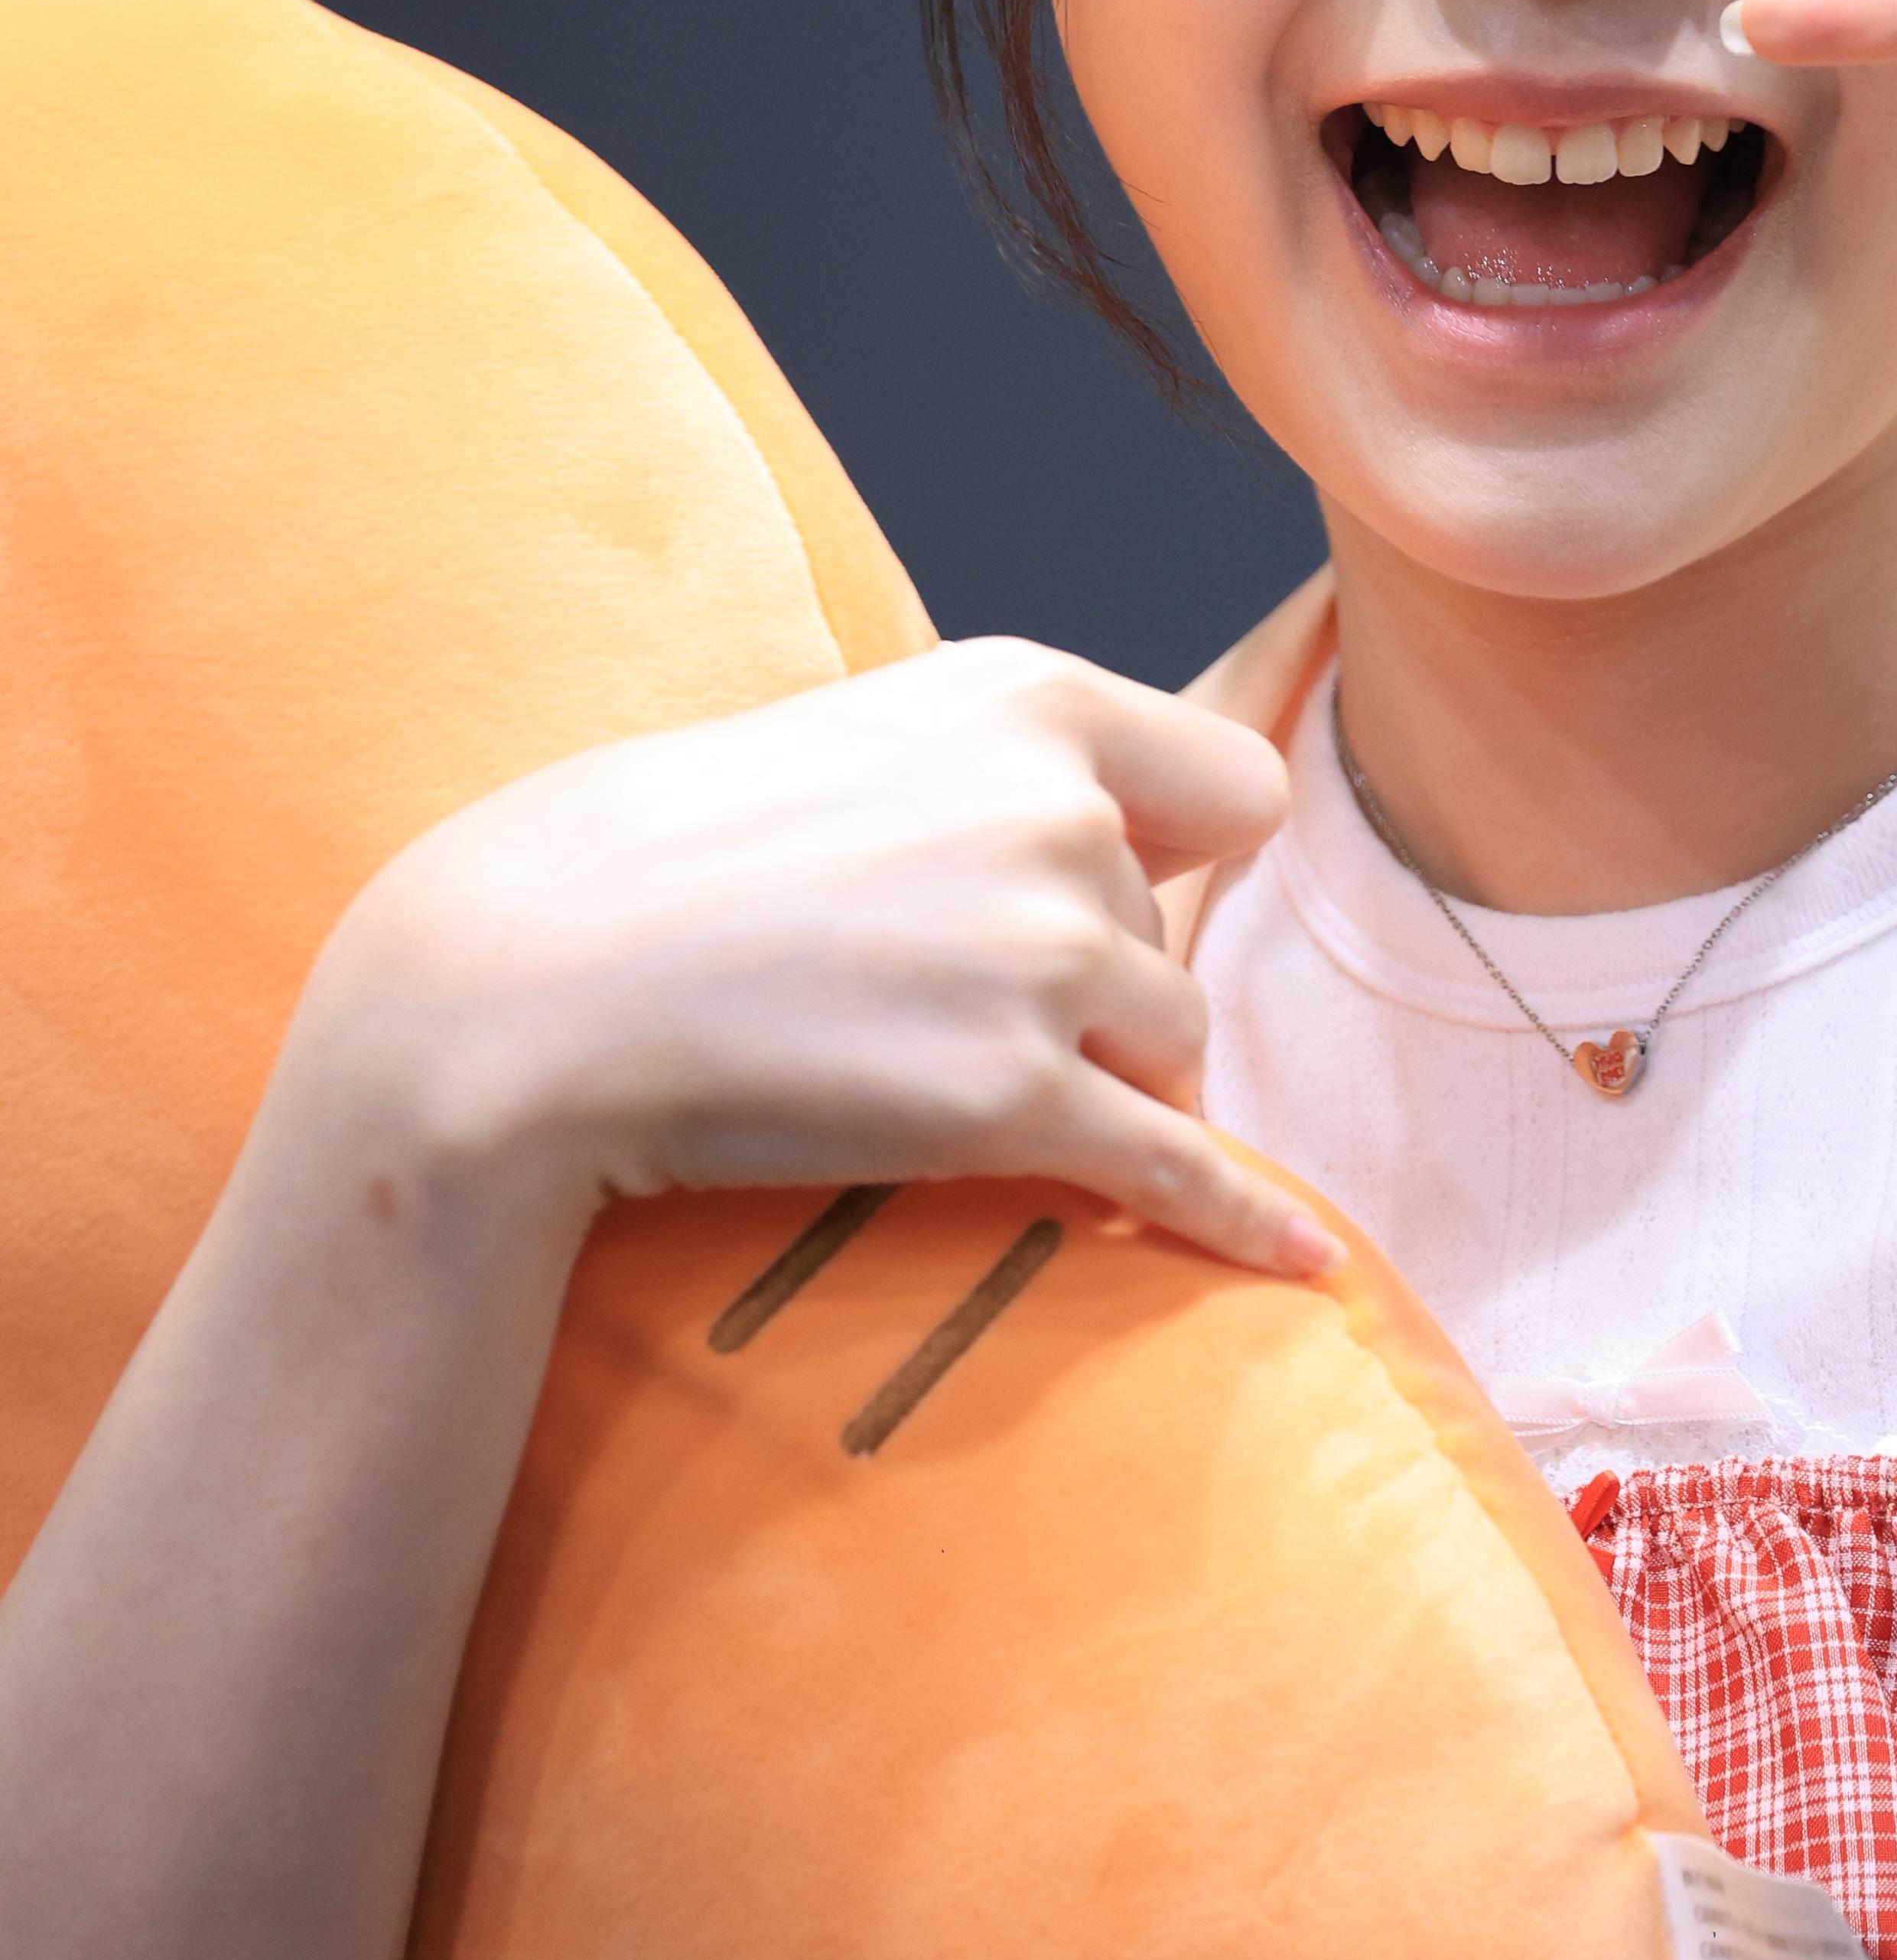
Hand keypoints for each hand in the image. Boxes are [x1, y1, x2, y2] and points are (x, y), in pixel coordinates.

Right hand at [316, 642, 1327, 1279]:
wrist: (530, 983)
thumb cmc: (668, 861)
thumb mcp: (862, 741)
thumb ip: (1001, 777)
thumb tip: (1126, 843)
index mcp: (1030, 698)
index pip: (1235, 785)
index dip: (1183, 855)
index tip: (1132, 899)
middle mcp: (1060, 811)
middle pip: (1176, 939)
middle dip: (1094, 990)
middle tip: (933, 1011)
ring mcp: (1044, 958)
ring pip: (1173, 1051)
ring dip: (1106, 1088)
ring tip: (956, 1095)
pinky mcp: (1014, 1099)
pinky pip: (1179, 1169)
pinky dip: (1242, 1220)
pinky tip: (1302, 1261)